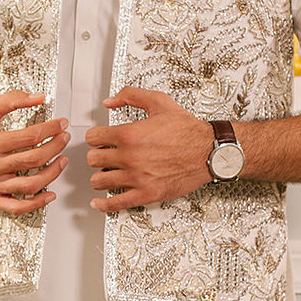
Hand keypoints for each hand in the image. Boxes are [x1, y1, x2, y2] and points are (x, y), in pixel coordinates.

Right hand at [0, 91, 68, 214]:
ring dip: (53, 173)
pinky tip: (50, 194)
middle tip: (64, 138)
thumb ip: (12, 100)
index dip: (51, 128)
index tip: (61, 124)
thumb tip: (39, 97)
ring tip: (62, 161)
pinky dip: (37, 203)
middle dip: (56, 147)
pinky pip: (17, 207)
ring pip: (30, 184)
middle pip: (34, 159)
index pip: (30, 136)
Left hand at [85, 87, 212, 211]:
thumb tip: (110, 101)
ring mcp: (136, 177)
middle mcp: (130, 156)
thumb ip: (130, 96)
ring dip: (100, 177)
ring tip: (105, 174)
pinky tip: (99, 202)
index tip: (99, 140)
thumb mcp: (159, 102)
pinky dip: (103, 204)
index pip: (93, 138)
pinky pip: (116, 203)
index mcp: (129, 134)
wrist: (208, 151)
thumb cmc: (187, 130)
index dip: (95, 137)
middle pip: (93, 159)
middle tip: (103, 156)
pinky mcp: (146, 193)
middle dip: (97, 156)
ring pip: (99, 181)